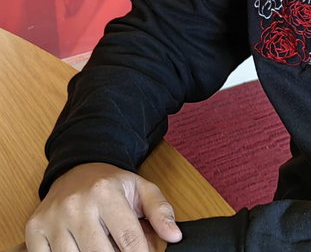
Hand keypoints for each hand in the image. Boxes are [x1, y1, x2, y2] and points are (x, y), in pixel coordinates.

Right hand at [24, 163, 181, 251]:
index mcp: (106, 192)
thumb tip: (174, 236)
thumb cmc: (112, 184)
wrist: (77, 168)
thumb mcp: (141, 189)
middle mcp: (76, 205)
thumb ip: (160, 211)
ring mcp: (52, 218)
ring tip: (103, 247)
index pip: (128, 238)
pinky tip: (80, 249)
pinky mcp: (34, 230)